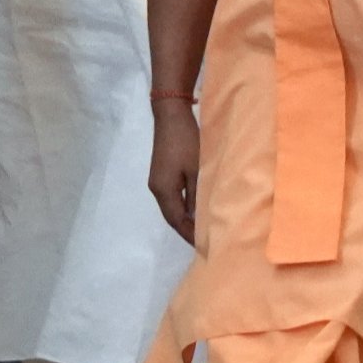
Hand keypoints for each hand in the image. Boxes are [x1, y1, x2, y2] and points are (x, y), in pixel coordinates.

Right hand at [148, 99, 200, 243]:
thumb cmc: (186, 142)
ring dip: (185, 219)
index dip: (189, 234)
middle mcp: (157, 189)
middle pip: (172, 217)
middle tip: (205, 241)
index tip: (204, 246)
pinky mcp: (162, 173)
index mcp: (163, 190)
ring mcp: (157, 181)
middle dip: (186, 230)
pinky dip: (183, 207)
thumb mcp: (196, 169)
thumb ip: (197, 195)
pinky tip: (195, 209)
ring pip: (172, 207)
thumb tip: (200, 217)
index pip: (177, 221)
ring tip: (202, 229)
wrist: (171, 115)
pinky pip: (172, 197)